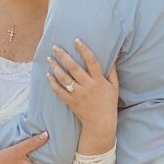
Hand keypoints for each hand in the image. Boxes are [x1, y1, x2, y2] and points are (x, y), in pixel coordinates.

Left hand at [46, 38, 118, 154]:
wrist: (101, 123)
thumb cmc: (109, 103)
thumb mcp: (114, 86)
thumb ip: (112, 71)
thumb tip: (113, 55)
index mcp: (99, 81)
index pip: (92, 62)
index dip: (84, 50)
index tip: (76, 40)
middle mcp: (88, 87)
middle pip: (74, 68)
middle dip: (64, 56)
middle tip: (55, 47)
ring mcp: (78, 95)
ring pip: (64, 79)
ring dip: (56, 68)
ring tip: (49, 58)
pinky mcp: (71, 102)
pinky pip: (59, 91)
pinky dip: (53, 83)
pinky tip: (49, 75)